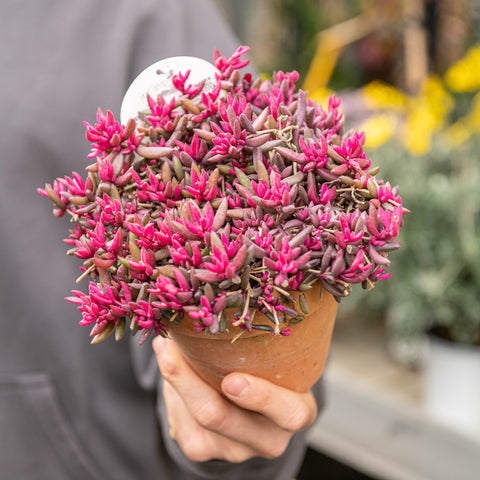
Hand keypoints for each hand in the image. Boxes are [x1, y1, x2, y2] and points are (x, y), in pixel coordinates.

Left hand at [153, 336, 317, 462]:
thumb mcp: (278, 359)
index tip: (232, 379)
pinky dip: (172, 390)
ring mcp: (233, 450)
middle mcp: (268, 439)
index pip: (290, 413)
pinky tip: (172, 369)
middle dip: (190, 383)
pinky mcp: (204, 451)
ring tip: (164, 346)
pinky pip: (179, 419)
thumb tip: (215, 307)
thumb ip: (261, 345)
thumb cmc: (270, 371)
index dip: (262, 398)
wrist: (251, 407)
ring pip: (193, 416)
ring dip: (173, 377)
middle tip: (171, 350)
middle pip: (220, 418)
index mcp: (297, 412)